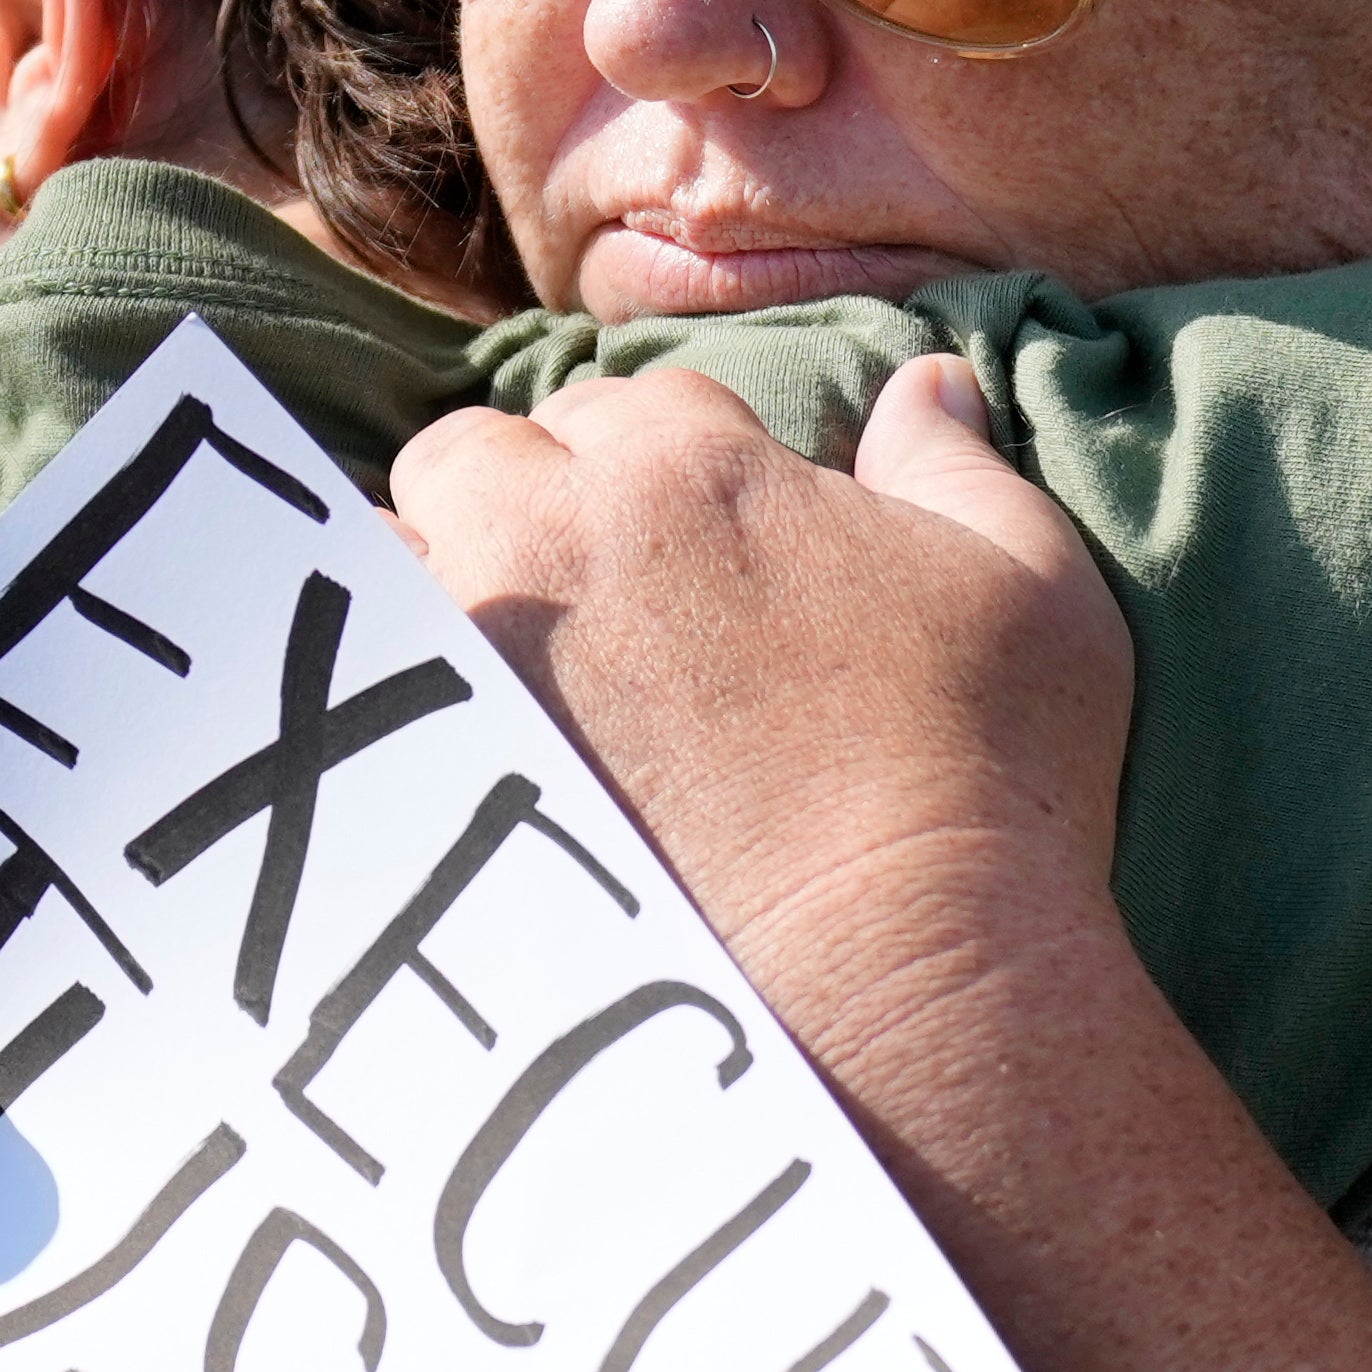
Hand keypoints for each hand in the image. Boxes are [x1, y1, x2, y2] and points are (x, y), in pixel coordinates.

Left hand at [386, 354, 1135, 1084]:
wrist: (893, 989)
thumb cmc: (987, 786)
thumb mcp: (1030, 588)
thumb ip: (956, 463)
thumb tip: (926, 382)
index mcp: (691, 464)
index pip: (634, 408)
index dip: (664, 478)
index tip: (694, 559)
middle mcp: (554, 531)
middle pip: (485, 459)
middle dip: (525, 509)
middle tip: (589, 614)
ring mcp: (465, 649)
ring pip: (388, 552)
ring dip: (433, 588)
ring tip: (499, 677)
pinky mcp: (420, 766)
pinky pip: (342, 683)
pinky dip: (378, 694)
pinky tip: (432, 751)